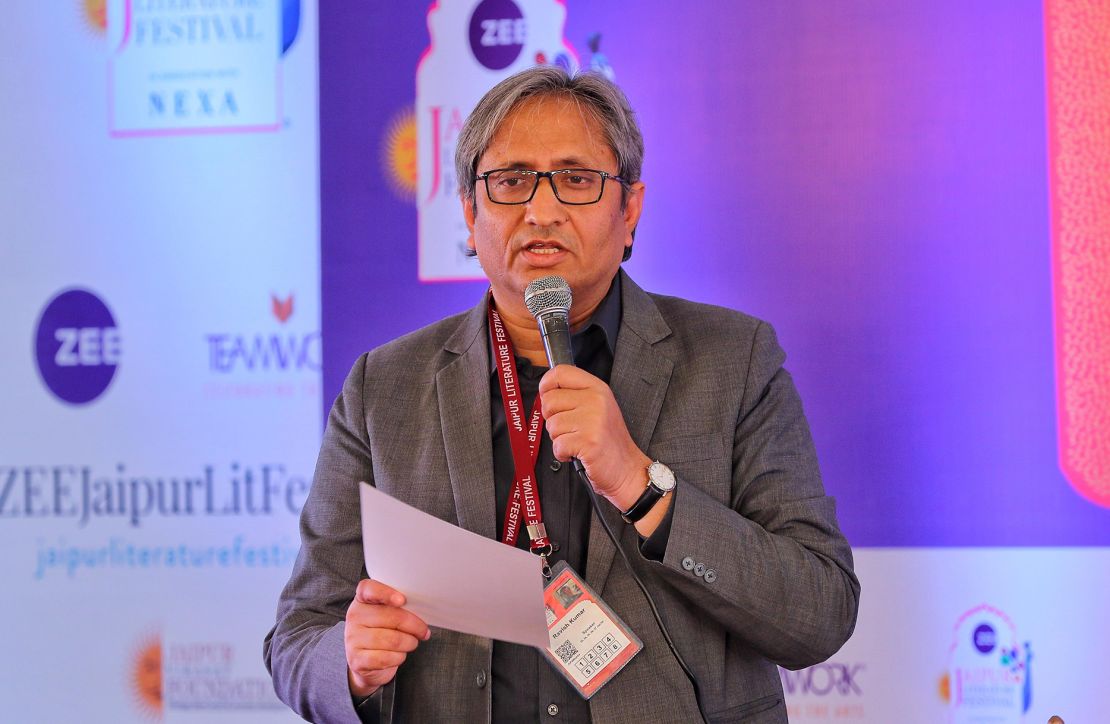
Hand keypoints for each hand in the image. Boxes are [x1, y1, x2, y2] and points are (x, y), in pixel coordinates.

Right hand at [345, 579, 430, 697]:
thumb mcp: (386, 614)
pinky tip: (399, 655)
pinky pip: (386, 658)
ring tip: (411, 643)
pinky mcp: (356, 660)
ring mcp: (353, 639)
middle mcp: (354, 616)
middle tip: (423, 631)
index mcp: (362, 600)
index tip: (402, 600)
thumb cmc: (381, 631)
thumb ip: (398, 607)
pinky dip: (399, 657)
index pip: (369, 589)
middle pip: (392, 617)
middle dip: (415, 626)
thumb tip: (422, 610)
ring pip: (393, 640)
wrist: (365, 661)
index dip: (386, 593)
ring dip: (409, 643)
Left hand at [538, 365, 650, 509]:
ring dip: (559, 439)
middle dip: (553, 419)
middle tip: (570, 429)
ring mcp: (592, 420)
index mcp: (597, 388)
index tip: (546, 395)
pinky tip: (577, 453)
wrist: (626, 469)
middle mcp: (596, 400)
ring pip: (551, 425)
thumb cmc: (609, 442)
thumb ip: (575, 396)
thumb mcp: (598, 407)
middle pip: (549, 400)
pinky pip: (557, 444)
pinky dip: (562, 453)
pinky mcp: (587, 441)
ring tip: (578, 442)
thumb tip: (545, 392)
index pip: (560, 372)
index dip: (546, 384)